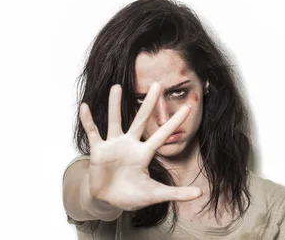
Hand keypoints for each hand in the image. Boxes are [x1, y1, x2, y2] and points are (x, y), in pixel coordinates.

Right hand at [78, 83, 201, 211]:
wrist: (108, 200)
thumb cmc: (132, 195)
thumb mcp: (155, 194)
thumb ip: (176, 193)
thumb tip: (200, 194)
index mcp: (144, 154)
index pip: (162, 135)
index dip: (173, 123)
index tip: (188, 108)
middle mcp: (130, 145)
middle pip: (140, 120)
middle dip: (148, 104)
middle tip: (157, 84)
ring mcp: (113, 146)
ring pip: (114, 121)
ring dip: (114, 105)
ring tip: (116, 87)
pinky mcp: (98, 151)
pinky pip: (93, 133)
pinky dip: (88, 121)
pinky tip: (84, 107)